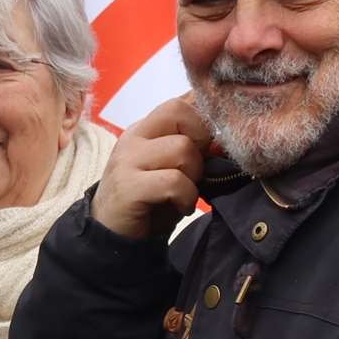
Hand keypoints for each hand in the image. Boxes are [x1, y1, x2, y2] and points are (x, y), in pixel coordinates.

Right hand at [90, 93, 213, 240]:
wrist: (112, 237)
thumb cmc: (150, 200)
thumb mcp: (172, 167)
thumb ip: (191, 145)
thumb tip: (225, 129)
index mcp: (145, 128)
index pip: (179, 101)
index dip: (204, 116)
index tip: (209, 145)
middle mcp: (134, 137)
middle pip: (180, 112)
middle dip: (200, 140)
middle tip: (194, 170)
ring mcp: (128, 160)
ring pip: (182, 149)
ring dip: (194, 176)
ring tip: (184, 193)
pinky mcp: (129, 186)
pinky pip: (174, 182)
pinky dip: (186, 197)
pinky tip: (179, 207)